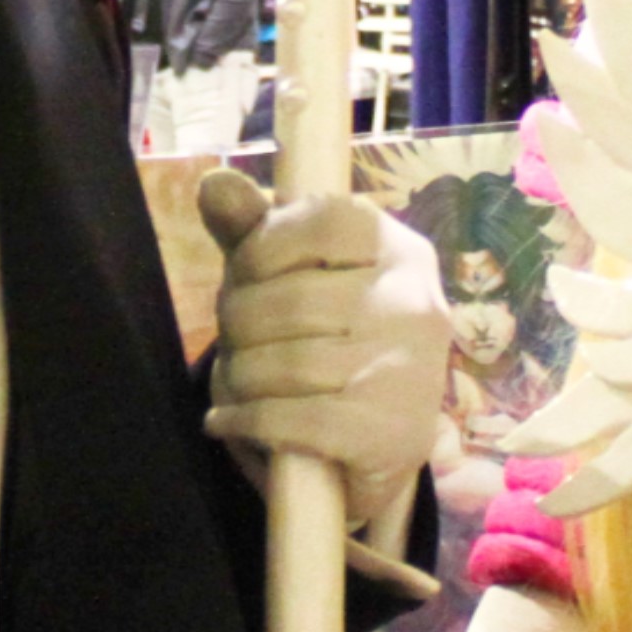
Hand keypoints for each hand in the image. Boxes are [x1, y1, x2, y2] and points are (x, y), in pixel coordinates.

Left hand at [205, 177, 446, 538]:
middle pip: (288, 300)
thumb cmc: (333, 344)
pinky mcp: (394, 435)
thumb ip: (253, 230)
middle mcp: (416, 304)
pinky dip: (243, 420)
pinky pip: (290, 420)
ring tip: (235, 383)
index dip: (261, 248)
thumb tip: (216, 183)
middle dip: (236, 324)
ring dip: (237, 378)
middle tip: (234, 344)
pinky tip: (228, 419)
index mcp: (402, 251)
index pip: (321, 220)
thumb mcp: (294, 277)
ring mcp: (410, 372)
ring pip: (283, 364)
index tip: (245, 277)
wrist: (382, 448)